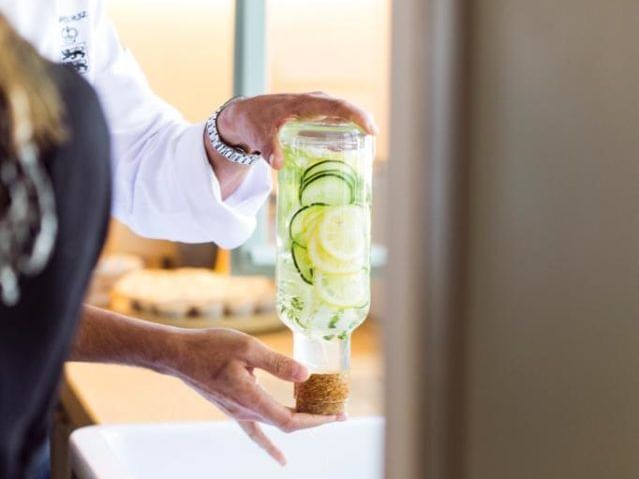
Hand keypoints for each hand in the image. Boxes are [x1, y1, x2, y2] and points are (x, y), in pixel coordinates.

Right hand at [169, 328, 342, 464]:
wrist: (179, 355)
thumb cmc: (211, 347)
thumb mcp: (248, 348)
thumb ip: (278, 363)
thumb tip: (306, 375)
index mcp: (252, 399)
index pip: (292, 420)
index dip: (317, 420)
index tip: (337, 415)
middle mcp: (246, 412)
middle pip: (288, 425)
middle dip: (316, 420)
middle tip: (340, 413)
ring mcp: (238, 413)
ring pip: (276, 426)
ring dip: (300, 422)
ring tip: (321, 417)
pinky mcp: (232, 409)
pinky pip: (255, 433)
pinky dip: (270, 446)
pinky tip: (280, 459)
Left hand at [216, 92, 377, 168]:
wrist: (245, 115)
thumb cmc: (253, 122)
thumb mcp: (259, 136)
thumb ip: (269, 149)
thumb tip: (278, 165)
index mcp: (305, 104)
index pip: (338, 107)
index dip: (357, 116)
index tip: (371, 130)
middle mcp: (315, 103)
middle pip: (346, 109)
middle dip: (363, 122)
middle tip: (373, 142)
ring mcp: (316, 109)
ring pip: (343, 114)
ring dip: (357, 127)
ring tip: (368, 149)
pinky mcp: (314, 117)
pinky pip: (336, 120)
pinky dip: (347, 131)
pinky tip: (351, 149)